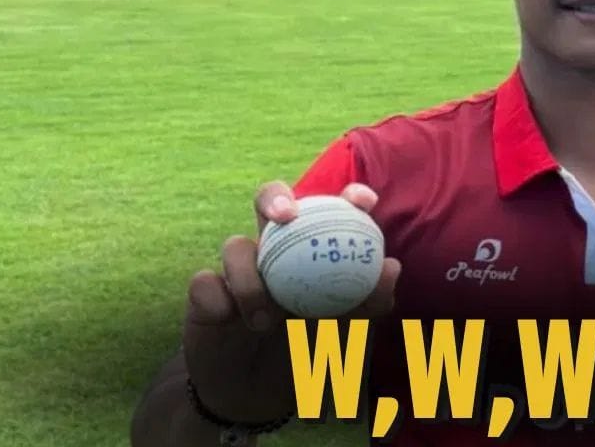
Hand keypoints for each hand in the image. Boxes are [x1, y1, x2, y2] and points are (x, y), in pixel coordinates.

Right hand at [179, 181, 401, 422]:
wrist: (260, 398)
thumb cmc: (312, 355)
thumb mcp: (349, 334)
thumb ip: (371, 301)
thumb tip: (391, 266)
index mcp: (315, 250)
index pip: (331, 210)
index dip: (347, 196)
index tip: (362, 202)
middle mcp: (276, 250)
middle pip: (271, 203)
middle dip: (276, 198)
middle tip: (286, 216)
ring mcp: (239, 270)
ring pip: (235, 246)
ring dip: (248, 277)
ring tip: (265, 319)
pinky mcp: (206, 294)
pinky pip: (203, 283)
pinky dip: (215, 297)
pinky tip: (225, 316)